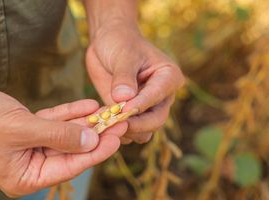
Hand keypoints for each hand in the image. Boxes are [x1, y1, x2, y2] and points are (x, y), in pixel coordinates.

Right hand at [0, 66, 126, 196]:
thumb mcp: (22, 129)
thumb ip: (59, 135)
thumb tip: (91, 140)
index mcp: (24, 177)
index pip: (70, 166)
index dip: (96, 151)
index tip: (117, 136)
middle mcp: (28, 165)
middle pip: (70, 149)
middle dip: (94, 134)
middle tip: (119, 121)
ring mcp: (28, 146)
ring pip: (64, 134)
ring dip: (84, 122)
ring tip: (108, 111)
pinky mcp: (26, 128)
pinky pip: (53, 122)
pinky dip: (69, 114)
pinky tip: (88, 105)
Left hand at [86, 23, 184, 143]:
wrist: (108, 43)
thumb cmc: (120, 42)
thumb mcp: (123, 55)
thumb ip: (124, 77)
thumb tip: (123, 99)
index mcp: (168, 77)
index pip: (157, 97)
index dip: (140, 105)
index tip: (122, 109)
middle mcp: (162, 96)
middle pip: (155, 121)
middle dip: (135, 124)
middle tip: (112, 121)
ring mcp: (147, 108)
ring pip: (143, 132)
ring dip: (124, 131)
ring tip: (104, 121)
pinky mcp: (131, 115)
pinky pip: (126, 131)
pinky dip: (114, 131)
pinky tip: (99, 121)